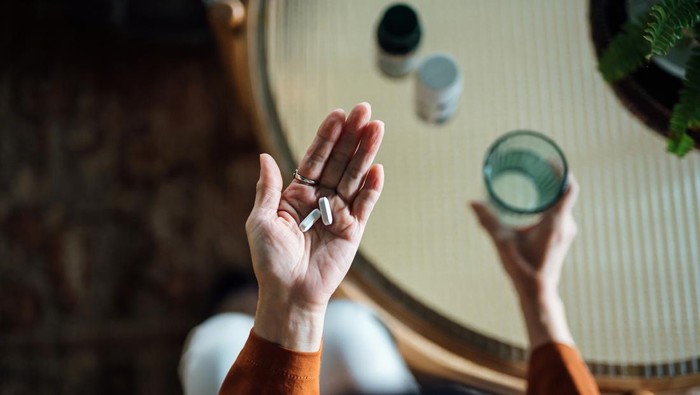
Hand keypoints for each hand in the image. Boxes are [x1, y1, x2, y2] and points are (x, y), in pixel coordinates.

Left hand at [246, 103, 383, 350]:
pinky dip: (371, 187)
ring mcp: (338, 213)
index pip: (314, 158)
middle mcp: (319, 199)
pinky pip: (364, 205)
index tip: (338, 114)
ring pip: (354, 176)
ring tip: (377, 127)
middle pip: (338, 161)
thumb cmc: (270, 260)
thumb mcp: (260, 221)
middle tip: (365, 110)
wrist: (288, 293)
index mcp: (296, 194)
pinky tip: (378, 168)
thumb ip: (268, 189)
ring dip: (366, 153)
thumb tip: (266, 156)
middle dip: (351, 136)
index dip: (326, 137)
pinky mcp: (352, 230)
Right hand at [471, 174, 579, 347]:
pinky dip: (550, 203)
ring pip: (563, 203)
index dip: (562, 171)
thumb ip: (487, 220)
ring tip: (535, 180)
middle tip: (536, 166)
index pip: (568, 188)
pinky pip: (560, 213)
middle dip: (552, 178)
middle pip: (565, 192)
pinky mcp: (561, 238)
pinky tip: (536, 202)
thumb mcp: (502, 242)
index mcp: (556, 222)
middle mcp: (566, 225)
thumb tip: (471, 202)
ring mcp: (566, 232)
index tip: (548, 160)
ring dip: (551, 191)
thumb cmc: (522, 268)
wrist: (537, 292)